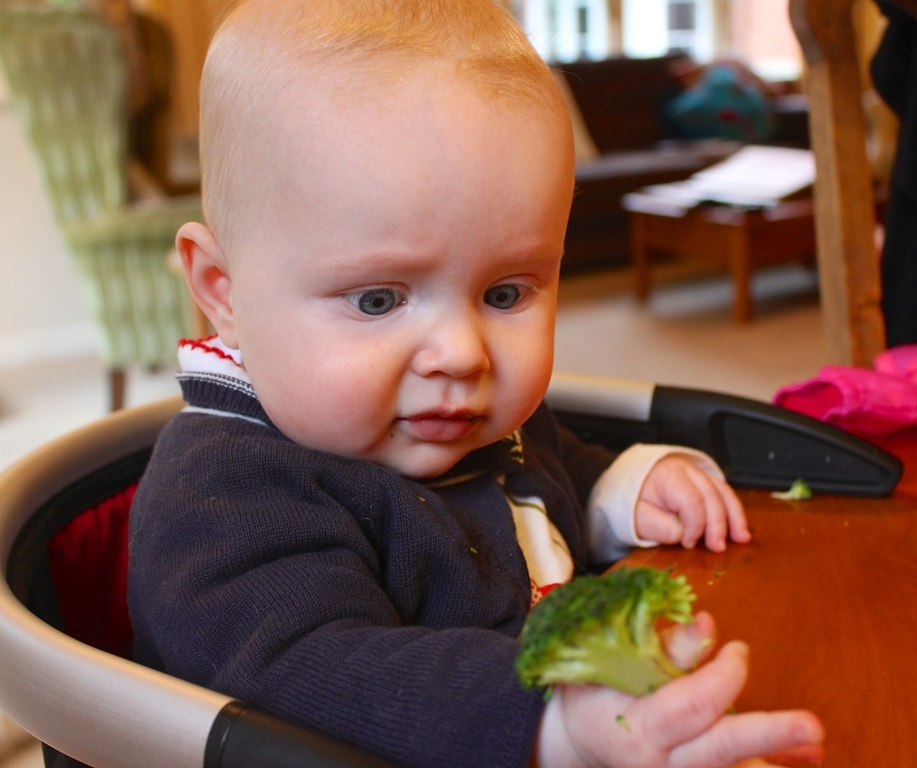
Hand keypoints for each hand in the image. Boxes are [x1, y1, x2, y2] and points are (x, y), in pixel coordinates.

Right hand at [533, 613, 823, 767]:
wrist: (576, 744)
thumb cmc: (592, 694)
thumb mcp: (611, 663)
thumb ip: (663, 648)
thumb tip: (707, 624)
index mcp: (638, 726)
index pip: (692, 703)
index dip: (724, 675)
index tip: (739, 649)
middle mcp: (662, 762)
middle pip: (721, 750)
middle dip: (768, 736)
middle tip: (811, 726)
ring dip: (776, 762)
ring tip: (816, 750)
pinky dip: (763, 765)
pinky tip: (803, 758)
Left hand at [635, 457, 749, 551]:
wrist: (631, 484)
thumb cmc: (635, 502)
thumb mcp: (637, 516)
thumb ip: (657, 526)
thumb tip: (682, 535)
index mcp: (668, 475)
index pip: (691, 500)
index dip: (695, 525)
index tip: (688, 544)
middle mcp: (687, 470)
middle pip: (711, 495)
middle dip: (717, 524)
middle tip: (718, 548)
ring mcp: (699, 474)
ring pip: (723, 492)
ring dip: (734, 517)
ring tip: (741, 539)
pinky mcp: (705, 482)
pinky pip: (725, 494)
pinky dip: (734, 512)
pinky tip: (740, 530)